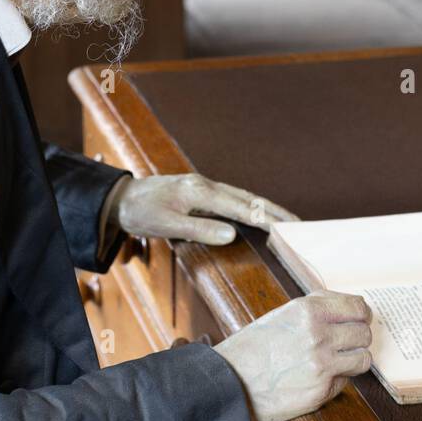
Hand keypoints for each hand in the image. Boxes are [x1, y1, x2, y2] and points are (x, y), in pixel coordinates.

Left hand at [109, 172, 298, 246]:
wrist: (121, 198)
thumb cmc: (141, 212)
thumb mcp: (167, 225)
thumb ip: (200, 229)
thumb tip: (233, 235)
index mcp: (201, 192)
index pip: (242, 207)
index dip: (267, 219)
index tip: (289, 228)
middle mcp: (207, 185)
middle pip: (249, 198)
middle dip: (275, 211)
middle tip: (300, 224)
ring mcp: (205, 186)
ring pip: (243, 197)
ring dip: (265, 208)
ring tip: (287, 220)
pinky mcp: (201, 191)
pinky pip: (233, 199)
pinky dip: (251, 207)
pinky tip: (258, 215)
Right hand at [215, 292, 372, 420]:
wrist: (230, 381)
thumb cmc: (253, 348)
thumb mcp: (283, 315)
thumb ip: (315, 309)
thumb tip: (347, 308)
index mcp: (308, 311)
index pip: (358, 307)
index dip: (362, 315)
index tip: (360, 320)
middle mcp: (318, 335)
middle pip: (364, 333)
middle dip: (358, 338)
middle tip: (346, 343)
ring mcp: (322, 365)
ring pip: (363, 359)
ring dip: (353, 360)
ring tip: (338, 361)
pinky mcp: (321, 391)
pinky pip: (345, 382)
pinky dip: (337, 380)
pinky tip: (318, 377)